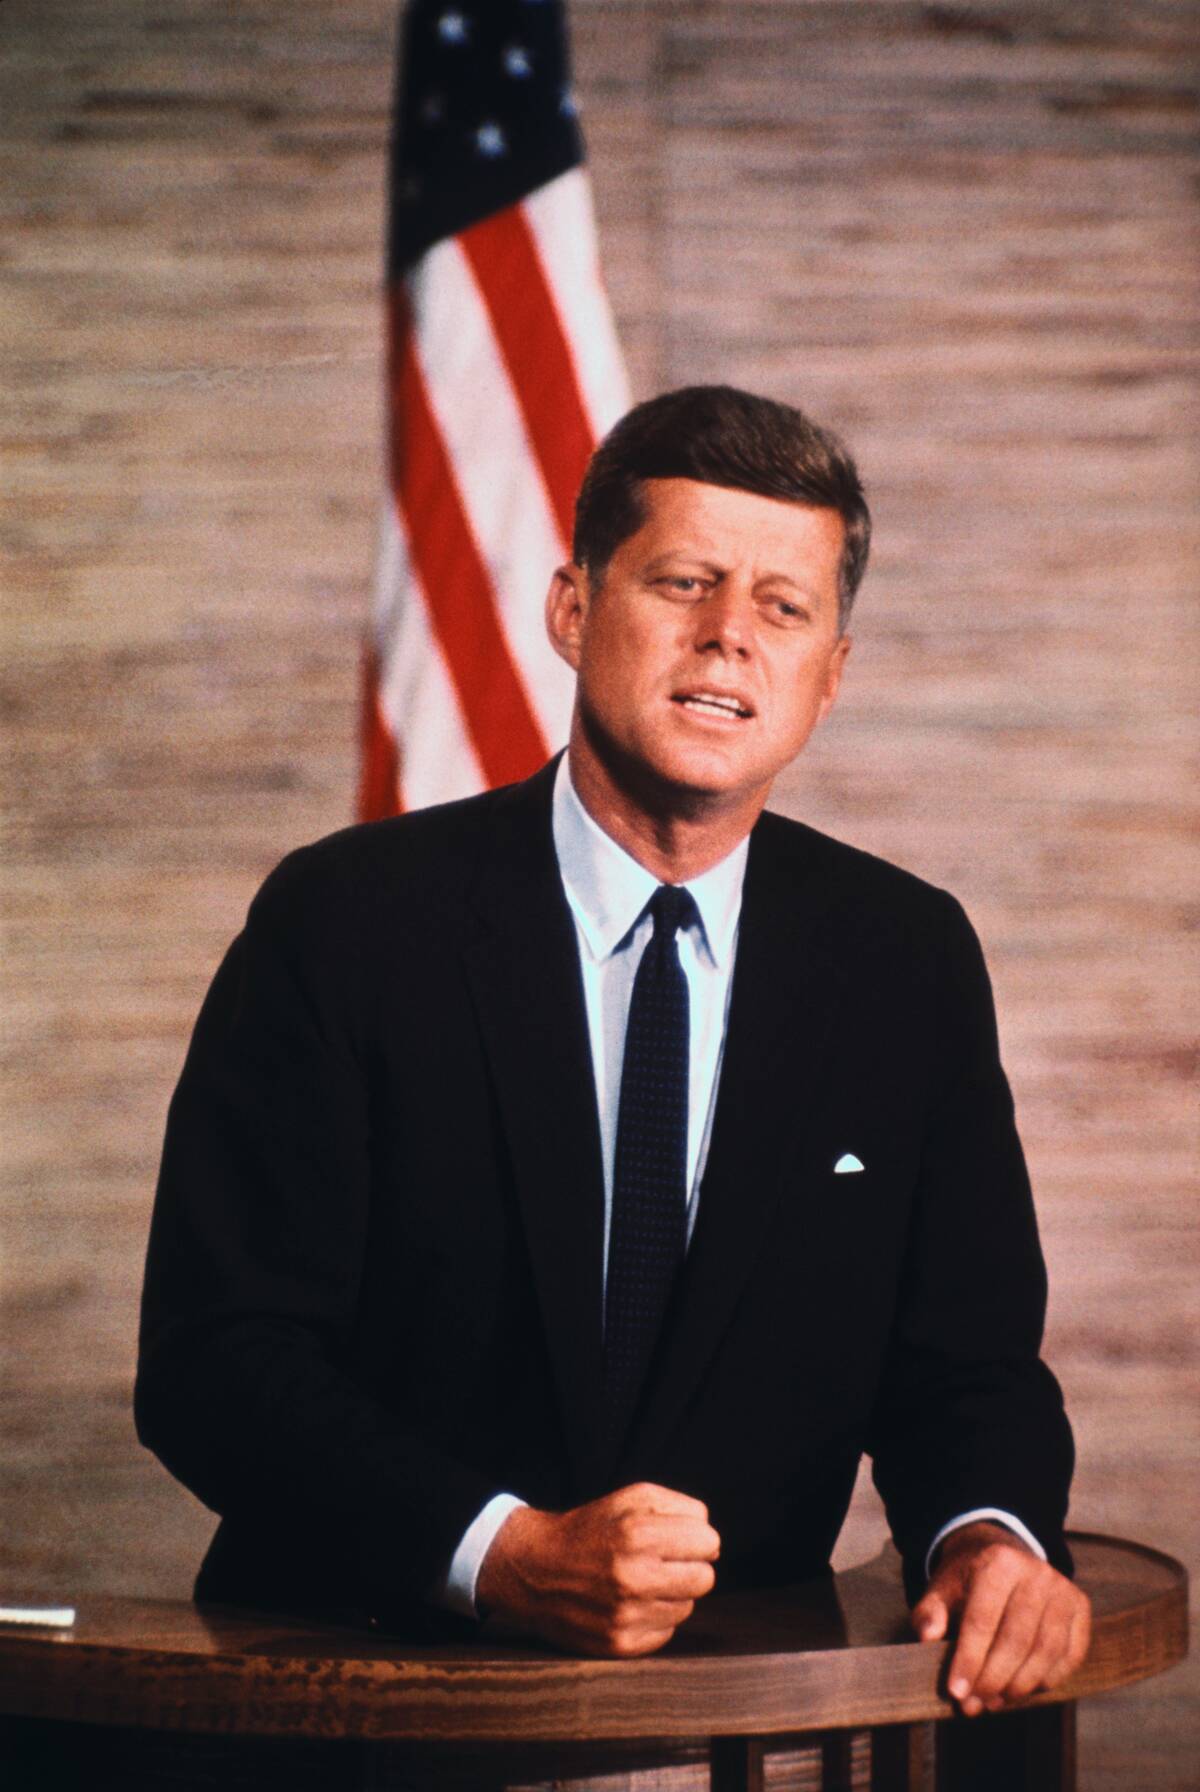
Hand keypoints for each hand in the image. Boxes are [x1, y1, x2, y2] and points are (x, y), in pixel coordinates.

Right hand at [475, 1481, 719, 1656]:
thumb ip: (680, 1507)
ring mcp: (626, 1615)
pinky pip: (667, 1633)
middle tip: (665, 1562)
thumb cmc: (591, 1529)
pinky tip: (632, 1604)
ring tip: (642, 1581)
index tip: (682, 1538)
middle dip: (691, 1567)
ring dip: (672, 1594)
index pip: (709, 1541)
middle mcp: (633, 1577)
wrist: (535, 1570)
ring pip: (688, 1607)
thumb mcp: (631, 1497)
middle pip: (705, 1578)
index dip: (698, 1537)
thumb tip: (712, 1539)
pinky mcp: (620, 1645)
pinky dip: (655, 1618)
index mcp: (638, 1534)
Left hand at [912, 1521, 1090, 1715]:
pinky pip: (1071, 1654)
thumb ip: (929, 1612)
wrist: (1003, 1556)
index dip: (969, 1661)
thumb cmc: (968, 1581)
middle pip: (1016, 1640)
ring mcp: (1062, 1588)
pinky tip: (1025, 1690)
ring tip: (995, 1701)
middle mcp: (1035, 1572)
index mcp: (997, 1562)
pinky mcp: (1080, 1607)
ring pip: (1046, 1651)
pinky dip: (1049, 1679)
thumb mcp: (941, 1589)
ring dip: (1020, 1686)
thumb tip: (927, 1637)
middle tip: (974, 1704)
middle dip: (993, 1680)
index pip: (982, 1620)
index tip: (956, 1692)